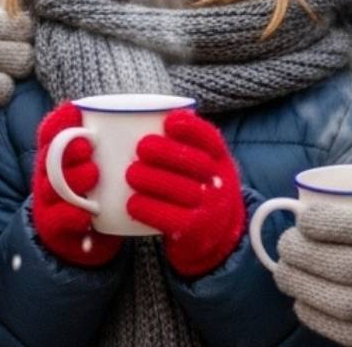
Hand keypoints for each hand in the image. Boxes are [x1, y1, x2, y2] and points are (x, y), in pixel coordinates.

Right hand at [31, 103, 122, 266]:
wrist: (82, 241)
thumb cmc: (97, 196)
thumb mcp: (101, 168)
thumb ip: (116, 146)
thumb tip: (160, 115)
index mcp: (56, 158)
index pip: (48, 134)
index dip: (58, 121)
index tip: (75, 109)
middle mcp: (47, 177)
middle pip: (49, 158)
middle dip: (66, 148)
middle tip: (87, 144)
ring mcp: (47, 202)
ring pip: (52, 187)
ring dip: (72, 179)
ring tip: (93, 173)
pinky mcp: (52, 227)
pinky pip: (57, 220)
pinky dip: (71, 215)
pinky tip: (85, 215)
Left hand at [125, 108, 244, 276]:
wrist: (217, 236)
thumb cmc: (198, 190)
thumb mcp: (203, 166)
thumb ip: (184, 145)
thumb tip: (144, 115)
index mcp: (220, 160)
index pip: (211, 140)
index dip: (192, 128)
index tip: (169, 121)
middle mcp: (220, 183)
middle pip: (197, 164)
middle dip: (167, 152)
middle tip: (141, 147)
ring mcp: (210, 209)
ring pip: (183, 190)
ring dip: (153, 179)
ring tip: (131, 173)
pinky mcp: (196, 232)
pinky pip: (172, 219)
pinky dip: (149, 209)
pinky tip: (132, 203)